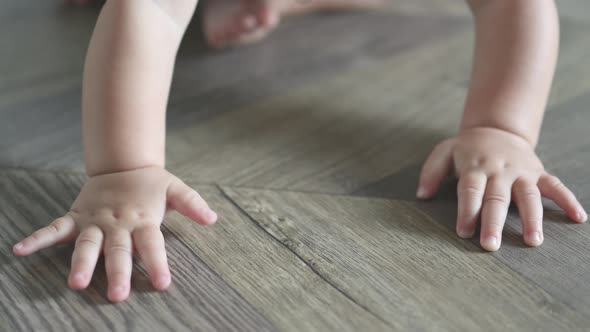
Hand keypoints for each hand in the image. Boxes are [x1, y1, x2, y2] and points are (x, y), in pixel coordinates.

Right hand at [13, 167, 216, 301]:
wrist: (122, 162)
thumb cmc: (151, 183)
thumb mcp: (175, 188)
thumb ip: (192, 204)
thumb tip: (213, 219)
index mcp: (143, 219)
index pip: (152, 244)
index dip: (157, 263)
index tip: (162, 284)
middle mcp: (118, 223)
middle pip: (118, 251)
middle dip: (117, 273)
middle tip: (117, 296)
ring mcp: (95, 220)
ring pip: (87, 244)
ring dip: (81, 263)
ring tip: (74, 283)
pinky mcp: (77, 216)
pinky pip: (55, 228)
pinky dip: (38, 239)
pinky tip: (20, 251)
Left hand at [417, 127, 586, 250]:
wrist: (497, 128)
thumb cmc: (467, 148)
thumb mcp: (444, 152)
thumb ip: (431, 172)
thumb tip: (422, 195)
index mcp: (475, 166)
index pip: (470, 190)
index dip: (467, 211)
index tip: (464, 232)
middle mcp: (499, 170)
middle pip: (497, 198)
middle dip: (494, 222)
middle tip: (491, 246)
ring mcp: (521, 172)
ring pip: (529, 196)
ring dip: (532, 218)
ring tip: (533, 241)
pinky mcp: (538, 173)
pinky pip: (556, 186)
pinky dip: (568, 200)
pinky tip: (578, 218)